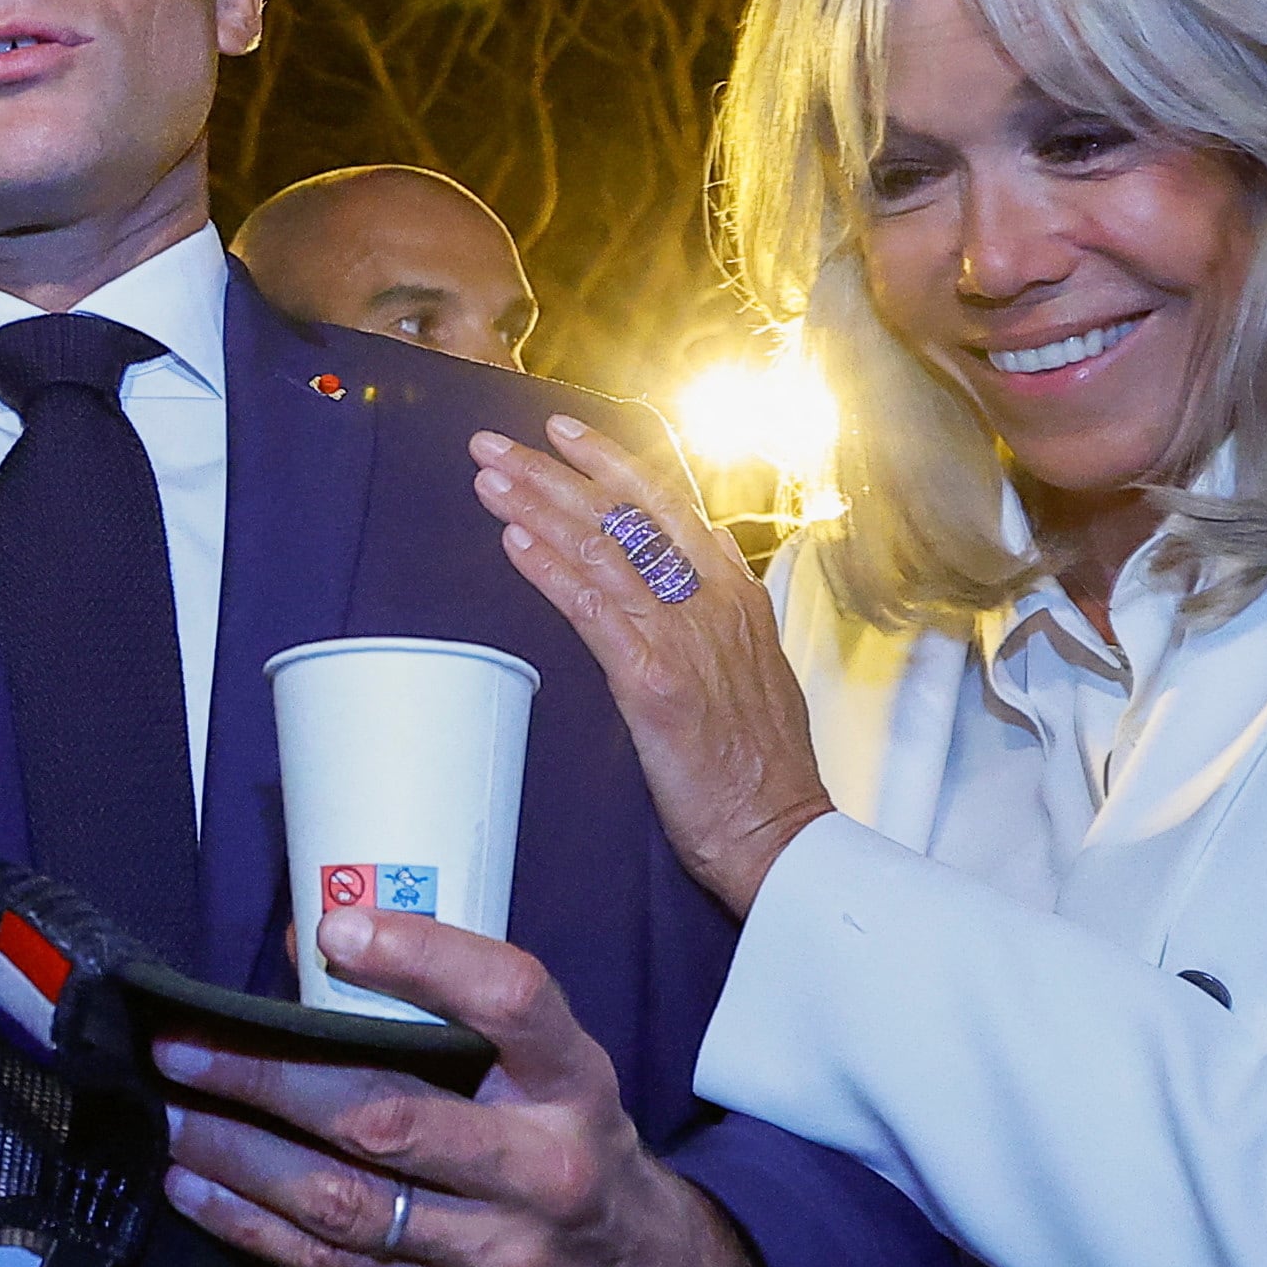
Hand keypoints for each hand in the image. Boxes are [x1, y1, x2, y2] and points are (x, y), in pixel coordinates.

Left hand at [159, 909, 755, 1266]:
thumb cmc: (580, 1161)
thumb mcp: (558, 1079)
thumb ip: (463, 1021)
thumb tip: (318, 946)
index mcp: (571, 1082)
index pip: (509, 1000)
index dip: (423, 958)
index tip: (337, 930)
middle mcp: (539, 1164)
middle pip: (387, 1114)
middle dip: (269, 1078)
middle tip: (182, 1043)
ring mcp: (495, 1250)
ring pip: (343, 1199)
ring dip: (239, 1155)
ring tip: (170, 1114)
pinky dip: (252, 1226)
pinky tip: (197, 1190)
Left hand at [472, 415, 832, 918]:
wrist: (780, 835)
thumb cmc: (762, 768)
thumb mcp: (758, 671)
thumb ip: (726, 612)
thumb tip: (703, 561)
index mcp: (736, 596)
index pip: (667, 506)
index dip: (611, 463)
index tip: (563, 431)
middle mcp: (711, 603)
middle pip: (624, 515)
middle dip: (553, 472)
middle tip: (492, 444)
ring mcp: (684, 639)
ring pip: (601, 550)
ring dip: (536, 507)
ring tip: (487, 478)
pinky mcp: (654, 682)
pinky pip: (592, 610)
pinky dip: (549, 570)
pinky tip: (512, 543)